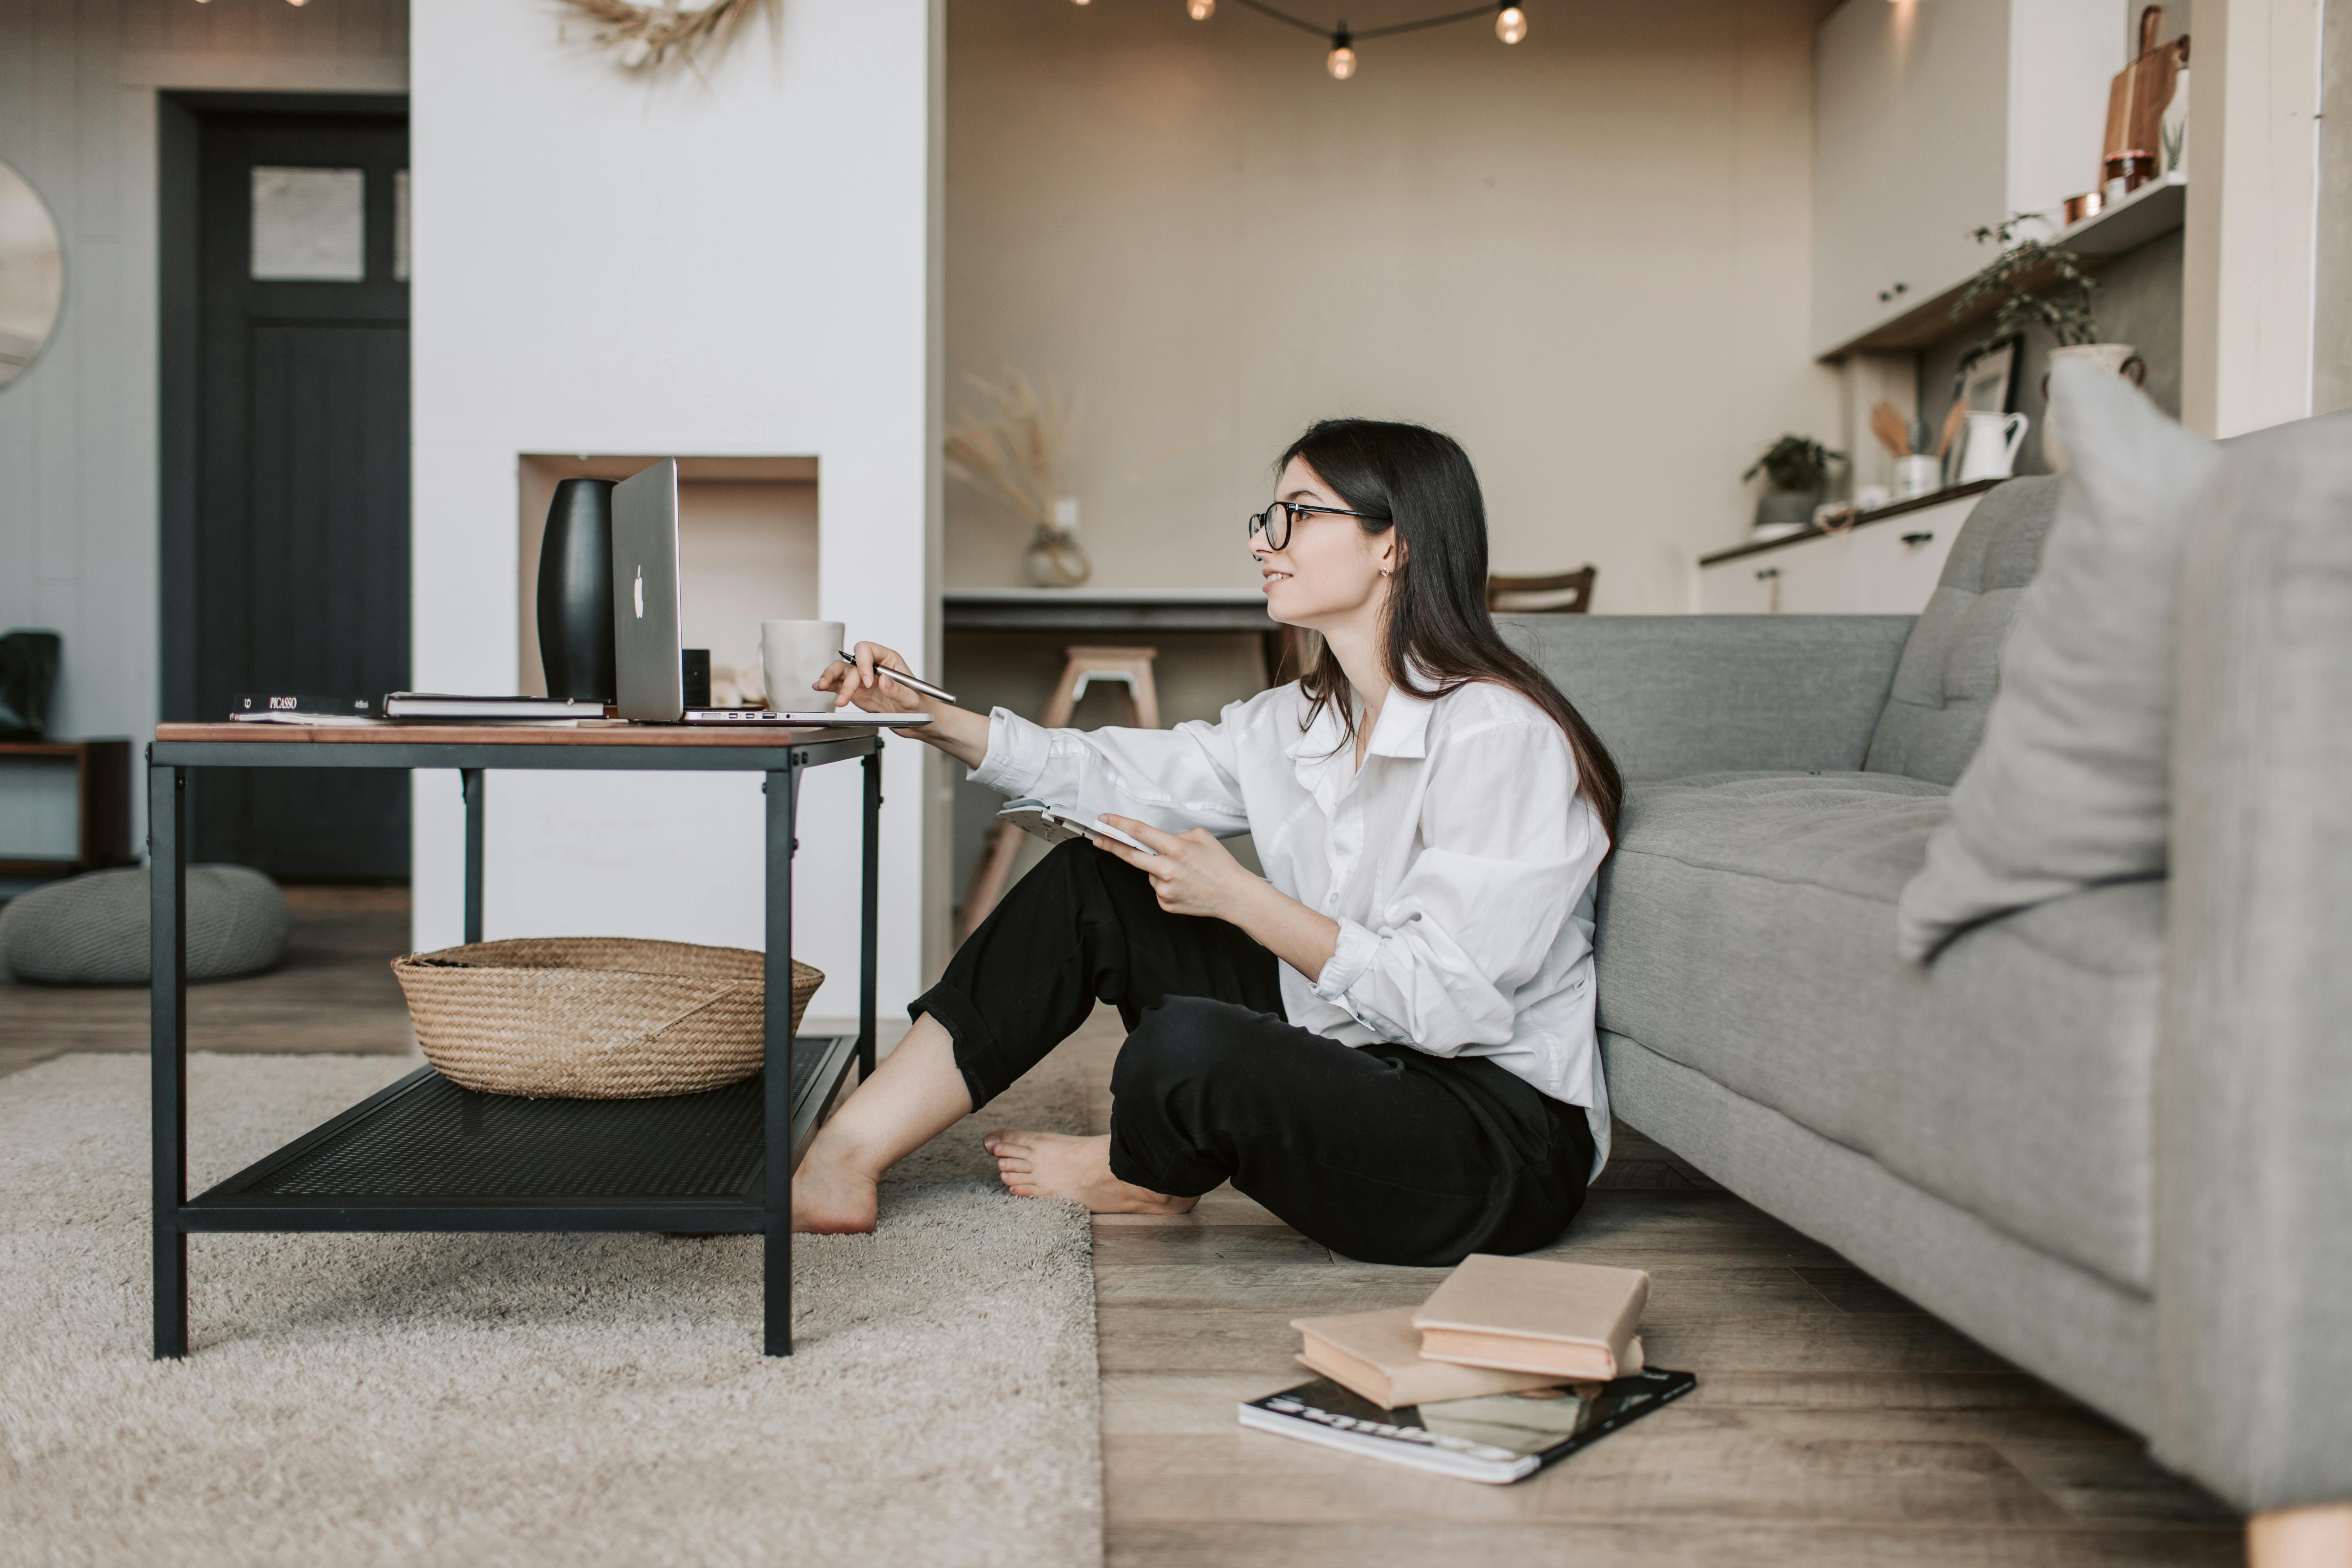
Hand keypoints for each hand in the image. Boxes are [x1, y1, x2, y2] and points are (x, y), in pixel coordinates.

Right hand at [812, 641, 933, 720]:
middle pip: (850, 663)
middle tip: (844, 696)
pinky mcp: (857, 693)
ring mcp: (863, 680)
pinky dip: (829, 686)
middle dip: (844, 677)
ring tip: (822, 687)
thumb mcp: (913, 698)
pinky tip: (821, 688)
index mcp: (889, 660)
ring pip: (841, 672)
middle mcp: (873, 668)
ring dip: (830, 679)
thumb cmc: (920, 704)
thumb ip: (898, 690)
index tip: (867, 682)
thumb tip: (883, 679)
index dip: (863, 663)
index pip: (868, 650)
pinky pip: (839, 686)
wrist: (918, 721)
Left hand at [1091, 815, 1260, 920]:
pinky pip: (1157, 888)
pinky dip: (1165, 883)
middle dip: (1112, 845)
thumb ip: (1176, 835)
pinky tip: (1183, 884)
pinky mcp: (1165, 903)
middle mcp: (1167, 869)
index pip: (1139, 832)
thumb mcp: (1202, 836)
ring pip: (1148, 873)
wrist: (1233, 895)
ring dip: (1157, 868)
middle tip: (1099, 839)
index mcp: (1176, 848)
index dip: (1118, 825)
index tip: (1105, 820)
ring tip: (1183, 871)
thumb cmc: (1221, 866)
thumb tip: (1158, 839)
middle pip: (1130, 855)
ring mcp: (1164, 889)